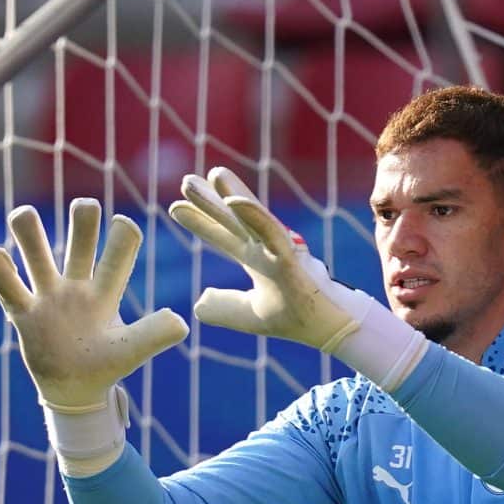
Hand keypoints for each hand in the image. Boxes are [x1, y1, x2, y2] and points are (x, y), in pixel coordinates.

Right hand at [0, 199, 186, 412]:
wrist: (75, 392)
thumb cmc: (106, 367)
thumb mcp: (130, 353)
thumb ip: (153, 336)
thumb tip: (182, 322)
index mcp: (106, 292)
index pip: (119, 253)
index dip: (123, 235)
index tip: (124, 225)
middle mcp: (77, 285)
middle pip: (79, 237)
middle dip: (83, 216)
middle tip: (85, 208)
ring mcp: (47, 295)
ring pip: (35, 249)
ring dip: (27, 228)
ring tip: (23, 218)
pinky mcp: (22, 311)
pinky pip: (4, 283)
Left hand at [166, 167, 364, 354]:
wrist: (328, 329)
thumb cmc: (296, 319)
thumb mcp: (250, 317)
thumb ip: (224, 308)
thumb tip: (198, 303)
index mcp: (256, 259)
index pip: (223, 236)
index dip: (201, 222)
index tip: (175, 208)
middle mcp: (265, 249)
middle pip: (233, 219)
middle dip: (210, 200)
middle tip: (186, 181)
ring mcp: (279, 249)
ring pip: (251, 217)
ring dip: (230, 195)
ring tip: (213, 174)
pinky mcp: (291, 256)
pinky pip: (271, 231)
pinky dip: (253, 214)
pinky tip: (233, 200)